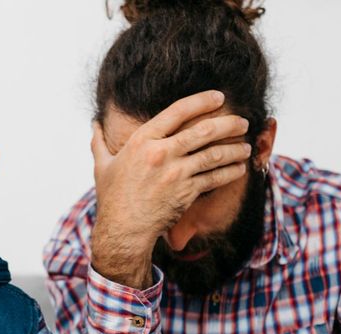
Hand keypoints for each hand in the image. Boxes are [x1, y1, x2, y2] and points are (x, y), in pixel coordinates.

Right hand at [90, 90, 251, 287]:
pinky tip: (240, 167)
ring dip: (234, 148)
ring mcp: (176, 173)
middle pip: (203, 130)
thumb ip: (99, 142)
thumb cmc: (112, 198)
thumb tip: (94, 125)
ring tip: (246, 145)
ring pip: (214, 154)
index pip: (177, 111)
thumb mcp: (102, 166)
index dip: (202, 101)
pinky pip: (214, 178)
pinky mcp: (186, 192)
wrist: (123, 230)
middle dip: (228, 123)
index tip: (219, 97)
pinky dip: (230, 171)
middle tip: (242, 122)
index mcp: (142, 140)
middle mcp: (161, 153)